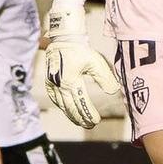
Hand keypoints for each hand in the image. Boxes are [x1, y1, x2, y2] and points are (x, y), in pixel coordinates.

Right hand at [42, 0, 120, 128]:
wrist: (63, 38)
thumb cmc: (81, 50)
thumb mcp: (96, 62)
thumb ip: (105, 78)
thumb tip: (113, 91)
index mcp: (71, 81)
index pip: (81, 104)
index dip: (89, 114)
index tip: (96, 121)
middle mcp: (60, 85)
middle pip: (70, 108)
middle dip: (80, 118)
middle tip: (90, 125)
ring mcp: (52, 84)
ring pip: (61, 105)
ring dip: (71, 115)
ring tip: (80, 121)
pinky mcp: (49, 82)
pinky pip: (55, 99)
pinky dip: (62, 106)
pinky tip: (68, 110)